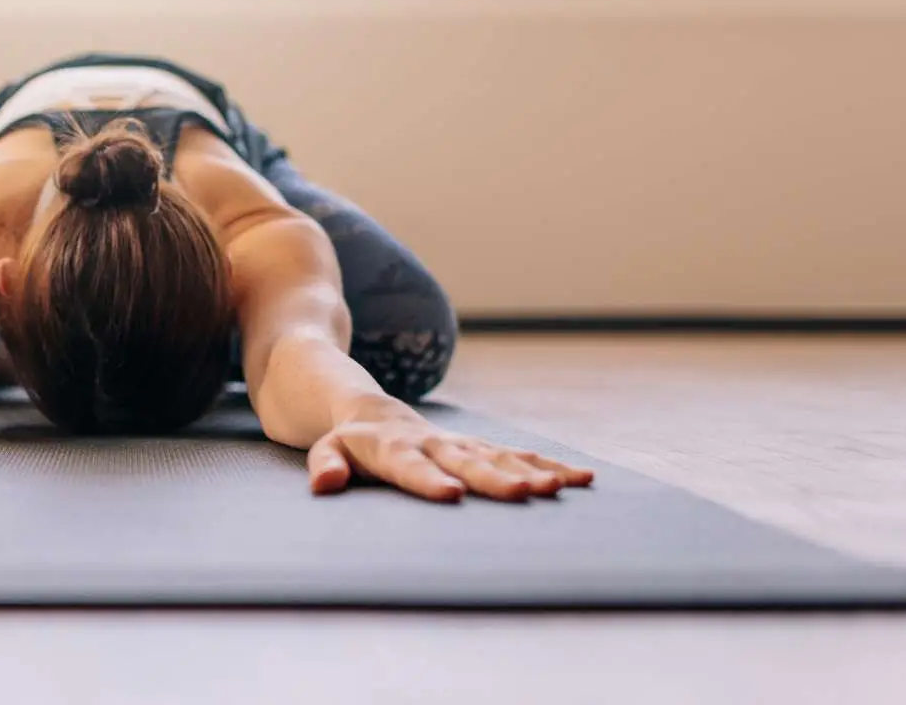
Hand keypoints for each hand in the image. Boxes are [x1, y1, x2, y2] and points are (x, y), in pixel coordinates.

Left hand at [307, 402, 593, 502]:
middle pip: (467, 462)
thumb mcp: (325, 450)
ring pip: (500, 457)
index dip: (429, 480)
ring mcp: (462, 444)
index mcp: (395, 449)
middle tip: (526, 494)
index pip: (411, 467)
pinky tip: (581, 478)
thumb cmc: (348, 441)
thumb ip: (326, 464)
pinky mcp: (480, 447)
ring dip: (532, 471)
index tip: (451, 495)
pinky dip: (548, 465)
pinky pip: (518, 455)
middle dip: (497, 479)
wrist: (371, 410)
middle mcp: (435, 444)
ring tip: (563, 488)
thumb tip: (324, 484)